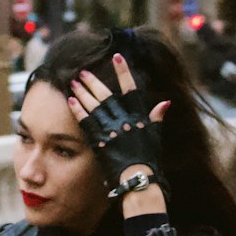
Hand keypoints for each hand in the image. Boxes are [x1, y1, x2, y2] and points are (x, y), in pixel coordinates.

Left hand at [67, 53, 169, 192]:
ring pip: (94, 106)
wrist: (139, 179)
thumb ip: (157, 118)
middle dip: (94, 82)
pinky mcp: (100, 141)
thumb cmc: (149, 159)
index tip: (117, 57)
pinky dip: (78, 110)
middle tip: (83, 72)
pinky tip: (70, 100)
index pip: (131, 88)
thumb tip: (165, 102)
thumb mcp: (155, 136)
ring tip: (73, 82)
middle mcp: (125, 120)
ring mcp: (111, 130)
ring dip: (83, 93)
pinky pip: (87, 122)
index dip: (124, 72)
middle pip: (107, 96)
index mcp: (139, 116)